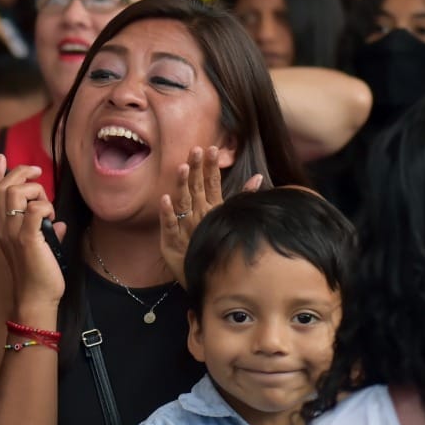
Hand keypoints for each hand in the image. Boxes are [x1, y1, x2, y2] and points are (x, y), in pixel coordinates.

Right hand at [0, 153, 66, 314]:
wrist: (36, 298)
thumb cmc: (38, 274)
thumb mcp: (39, 247)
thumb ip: (45, 230)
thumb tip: (58, 223)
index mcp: (5, 227)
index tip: (0, 158)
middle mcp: (5, 227)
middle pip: (6, 187)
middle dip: (23, 173)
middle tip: (39, 173)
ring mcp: (15, 233)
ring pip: (17, 193)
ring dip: (37, 191)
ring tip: (47, 206)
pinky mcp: (28, 239)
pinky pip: (35, 210)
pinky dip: (45, 207)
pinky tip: (52, 218)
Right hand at [159, 146, 261, 287]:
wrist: (203, 275)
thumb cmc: (214, 244)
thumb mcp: (229, 218)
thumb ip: (242, 197)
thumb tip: (258, 176)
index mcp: (208, 206)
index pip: (210, 182)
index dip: (211, 166)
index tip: (213, 149)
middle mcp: (194, 212)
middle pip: (194, 186)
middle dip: (195, 168)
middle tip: (196, 150)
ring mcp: (181, 224)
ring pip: (182, 201)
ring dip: (181, 184)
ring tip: (182, 168)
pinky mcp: (170, 239)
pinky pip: (170, 224)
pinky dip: (168, 213)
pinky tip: (166, 199)